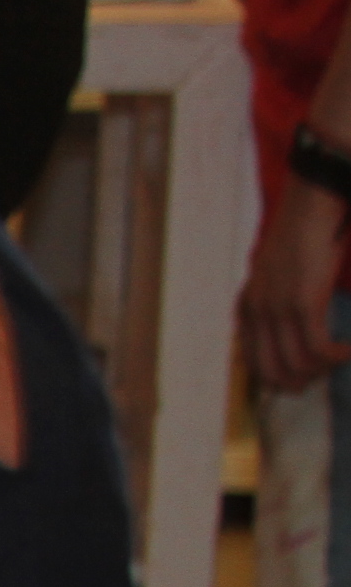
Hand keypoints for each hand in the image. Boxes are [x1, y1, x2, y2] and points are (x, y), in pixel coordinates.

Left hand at [242, 186, 350, 391]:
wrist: (311, 204)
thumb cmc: (304, 234)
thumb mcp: (280, 272)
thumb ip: (278, 300)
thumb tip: (294, 326)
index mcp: (247, 307)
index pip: (252, 361)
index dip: (276, 377)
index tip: (300, 376)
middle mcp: (256, 313)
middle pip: (271, 372)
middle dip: (298, 382)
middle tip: (321, 377)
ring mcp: (277, 311)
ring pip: (297, 364)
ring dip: (322, 369)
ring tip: (340, 359)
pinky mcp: (303, 305)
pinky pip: (318, 349)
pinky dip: (337, 356)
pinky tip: (350, 351)